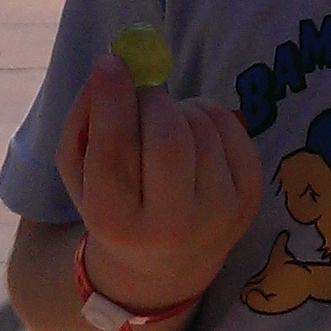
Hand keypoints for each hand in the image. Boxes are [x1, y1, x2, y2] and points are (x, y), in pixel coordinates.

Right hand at [56, 54, 262, 313]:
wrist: (164, 267)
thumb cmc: (114, 207)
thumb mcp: (79, 175)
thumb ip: (83, 121)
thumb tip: (113, 66)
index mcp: (115, 224)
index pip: (115, 152)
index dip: (112, 100)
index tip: (111, 63)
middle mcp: (172, 227)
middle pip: (169, 136)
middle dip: (151, 99)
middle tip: (140, 95)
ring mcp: (219, 212)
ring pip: (200, 124)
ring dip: (176, 107)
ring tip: (162, 127)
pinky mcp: (251, 195)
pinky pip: (230, 124)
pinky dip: (206, 112)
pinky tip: (192, 133)